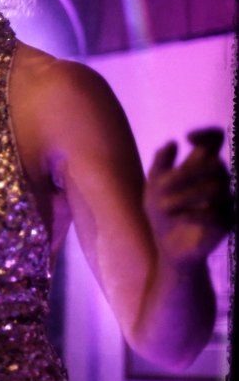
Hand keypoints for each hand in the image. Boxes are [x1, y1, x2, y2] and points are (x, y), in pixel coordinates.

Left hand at [145, 127, 233, 267]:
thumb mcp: (153, 188)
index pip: (216, 142)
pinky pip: (217, 215)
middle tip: (162, 184)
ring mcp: (226, 202)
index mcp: (201, 169)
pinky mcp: (226, 224)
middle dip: (187, 172)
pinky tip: (175, 217)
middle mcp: (218, 182)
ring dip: (186, 195)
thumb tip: (171, 143)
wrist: (167, 246)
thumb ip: (160, 165)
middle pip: (216, 164)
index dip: (208, 134)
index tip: (188, 137)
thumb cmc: (163, 213)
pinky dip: (193, 214)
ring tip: (163, 206)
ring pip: (218, 188)